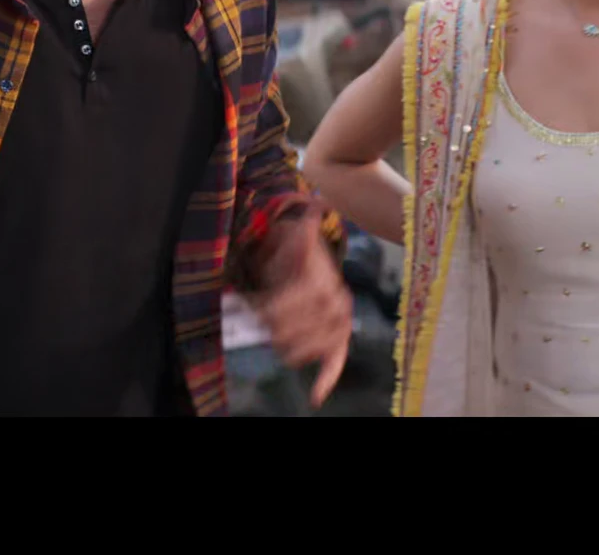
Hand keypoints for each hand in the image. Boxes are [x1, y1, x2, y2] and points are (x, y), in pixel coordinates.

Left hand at [249, 220, 352, 406]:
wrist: (319, 270)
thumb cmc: (298, 255)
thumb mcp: (297, 238)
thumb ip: (306, 225)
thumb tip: (319, 203)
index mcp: (322, 283)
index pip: (291, 306)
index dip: (271, 309)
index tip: (259, 306)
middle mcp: (335, 306)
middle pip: (292, 332)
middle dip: (273, 326)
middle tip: (264, 315)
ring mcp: (338, 325)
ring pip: (303, 349)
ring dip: (285, 343)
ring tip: (275, 330)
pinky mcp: (339, 342)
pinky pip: (336, 362)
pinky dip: (326, 379)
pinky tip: (315, 395)